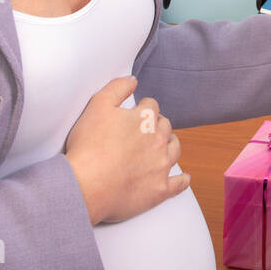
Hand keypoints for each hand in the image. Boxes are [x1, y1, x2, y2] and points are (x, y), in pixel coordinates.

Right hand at [64, 76, 187, 225]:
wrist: (86, 186)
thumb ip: (117, 87)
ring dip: (170, 145)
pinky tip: (183, 178)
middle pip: (165, 126)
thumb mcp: (97, 106)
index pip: (151, 106)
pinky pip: (179, 183)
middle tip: (147, 130)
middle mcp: (159, 140)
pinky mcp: (160, 189)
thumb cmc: (88, 146)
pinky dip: (182, 180)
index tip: (137, 112)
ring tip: (164, 146)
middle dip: (158, 125)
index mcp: (145, 119)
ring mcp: (162, 165)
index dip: (143, 108)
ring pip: (175, 149)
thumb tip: (133, 80)